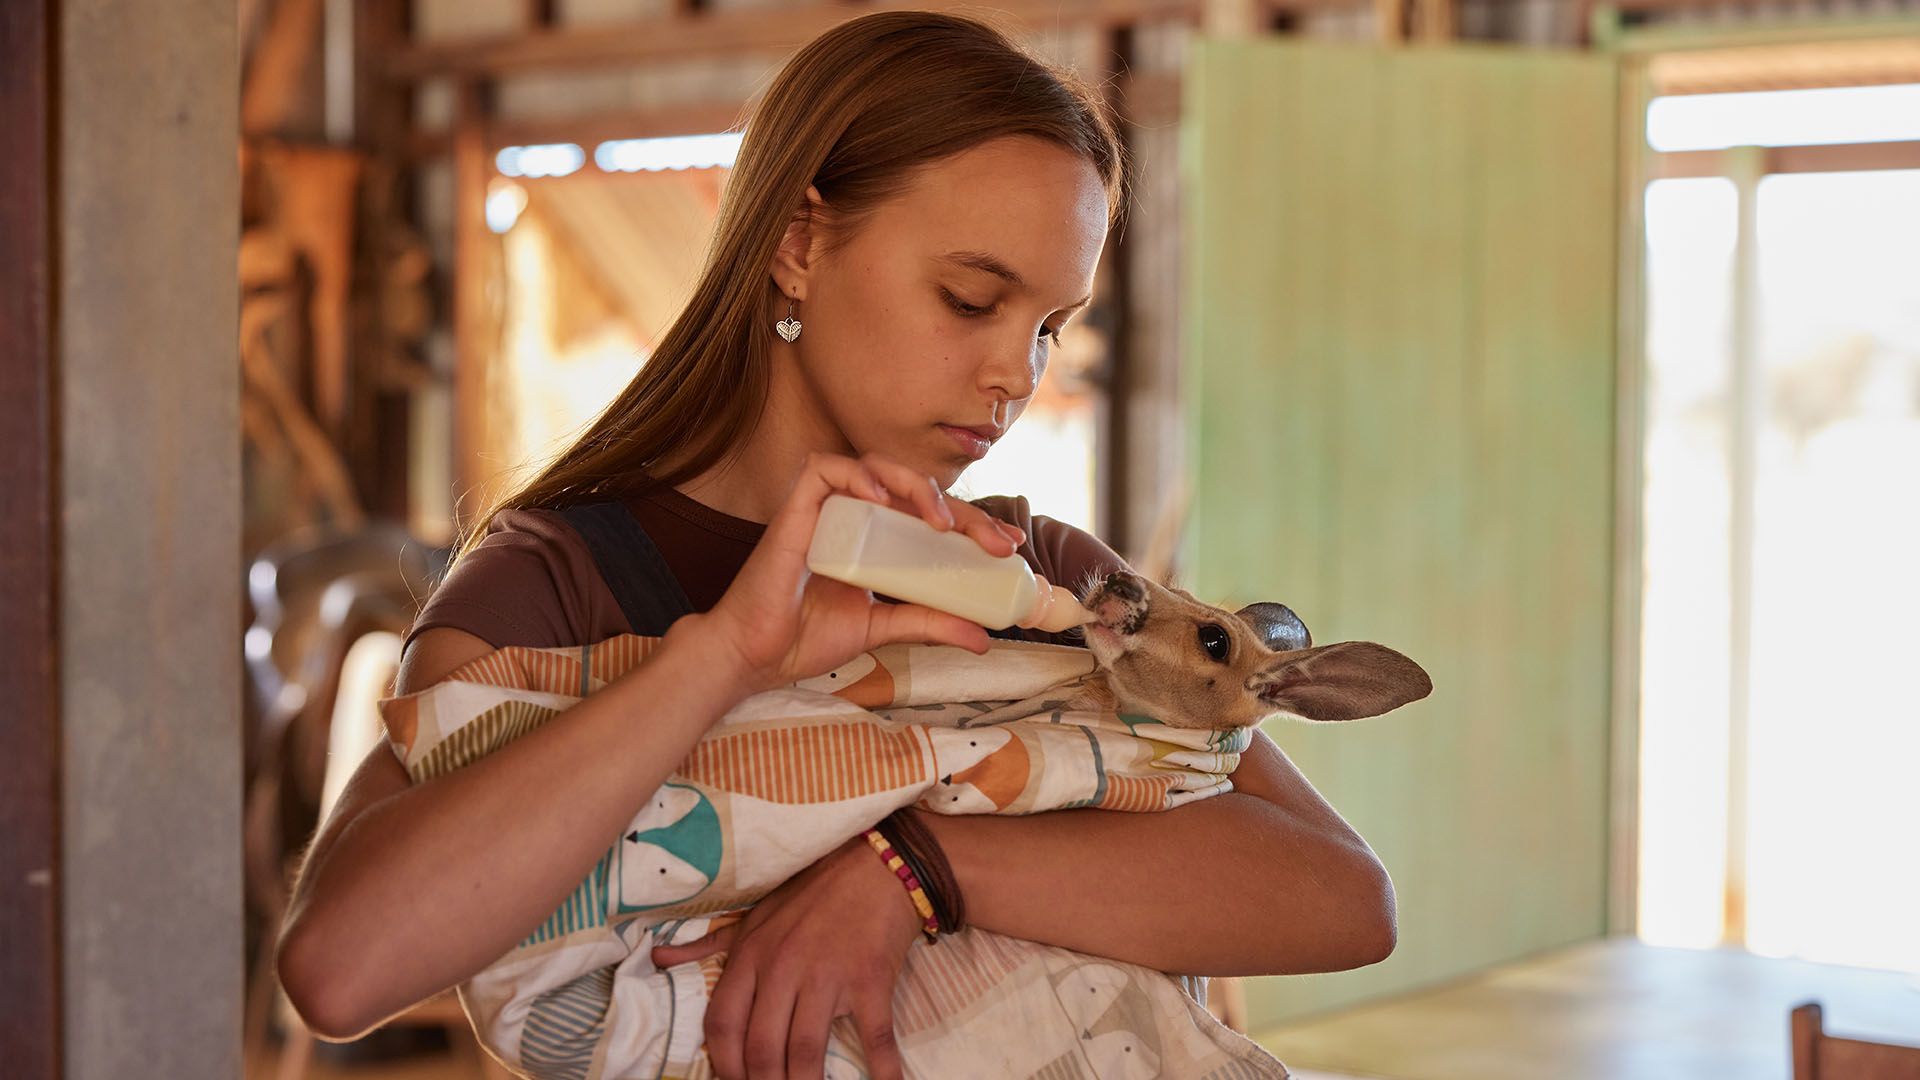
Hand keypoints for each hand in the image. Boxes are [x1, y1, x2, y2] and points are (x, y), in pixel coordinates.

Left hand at [650, 833, 925, 1079]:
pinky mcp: (870, 980)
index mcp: (751, 955)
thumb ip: (705, 945)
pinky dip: (881, 1070)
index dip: (725, 1066)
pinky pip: (874, 1037)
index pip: (722, 1024)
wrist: (877, 865)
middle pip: (761, 1048)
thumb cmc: (812, 894)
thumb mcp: (753, 917)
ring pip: (805, 1051)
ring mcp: (827, 975)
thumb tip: (656, 958)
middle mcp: (783, 967)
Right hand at [682, 450, 1025, 694]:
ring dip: (917, 487)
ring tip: (941, 524)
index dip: (973, 523)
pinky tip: (882, 497)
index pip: (931, 516)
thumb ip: (929, 623)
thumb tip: (983, 637)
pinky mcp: (795, 508)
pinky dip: (857, 475)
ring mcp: (826, 509)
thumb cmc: (806, 637)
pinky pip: (825, 469)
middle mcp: (855, 515)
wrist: (756, 656)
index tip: (1007, 546)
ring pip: (878, 468)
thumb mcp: (883, 628)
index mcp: (877, 538)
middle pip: (916, 490)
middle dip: (963, 510)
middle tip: (995, 541)